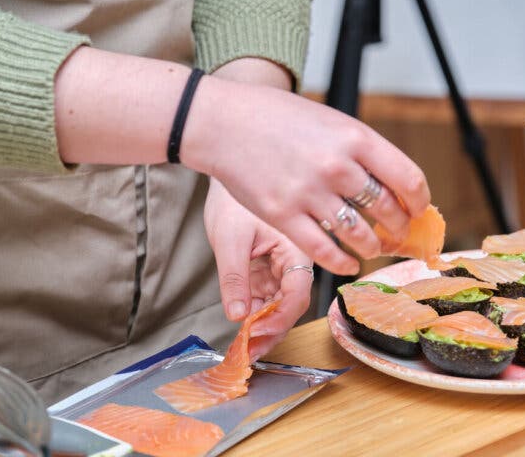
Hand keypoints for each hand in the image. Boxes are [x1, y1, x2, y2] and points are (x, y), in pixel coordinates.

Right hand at [183, 78, 430, 275]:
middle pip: (387, 210)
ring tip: (372, 247)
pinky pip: (324, 250)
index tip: (418, 209)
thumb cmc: (278, 117)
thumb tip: (394, 182)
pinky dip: (342, 263)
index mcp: (355, 137)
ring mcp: (309, 193)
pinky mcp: (283, 215)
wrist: (224, 122)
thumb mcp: (331, 120)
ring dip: (372, 246)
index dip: (419, 201)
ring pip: (359, 235)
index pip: (408, 179)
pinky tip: (348, 264)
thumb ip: (361, 149)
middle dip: (399, 227)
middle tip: (398, 233)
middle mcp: (337, 166)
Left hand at [204, 178, 311, 360]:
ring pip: (280, 303)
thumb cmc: (232, 198)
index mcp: (296, 245)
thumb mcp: (230, 239)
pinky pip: (268, 295)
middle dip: (272, 328)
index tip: (257, 333)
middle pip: (291, 302)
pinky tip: (243, 328)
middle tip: (249, 351)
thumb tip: (237, 316)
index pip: (298, 290)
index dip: (280, 317)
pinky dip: (256, 312)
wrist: (226, 172)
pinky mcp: (268, 267)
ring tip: (243, 346)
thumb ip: (235, 278)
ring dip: (263, 324)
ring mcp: (281, 264)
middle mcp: (295, 258)